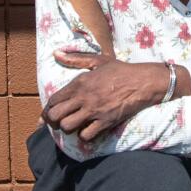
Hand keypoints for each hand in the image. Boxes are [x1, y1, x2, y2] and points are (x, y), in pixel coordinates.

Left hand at [44, 53, 170, 145]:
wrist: (142, 81)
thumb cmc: (120, 70)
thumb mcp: (97, 60)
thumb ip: (76, 58)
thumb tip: (56, 54)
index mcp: (80, 82)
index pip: (53, 100)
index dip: (47, 109)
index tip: (49, 114)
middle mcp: (84, 97)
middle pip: (55, 115)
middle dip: (53, 121)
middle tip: (58, 122)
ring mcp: (94, 110)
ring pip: (67, 126)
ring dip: (68, 128)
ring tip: (73, 126)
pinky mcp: (106, 122)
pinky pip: (86, 135)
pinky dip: (84, 135)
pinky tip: (87, 130)